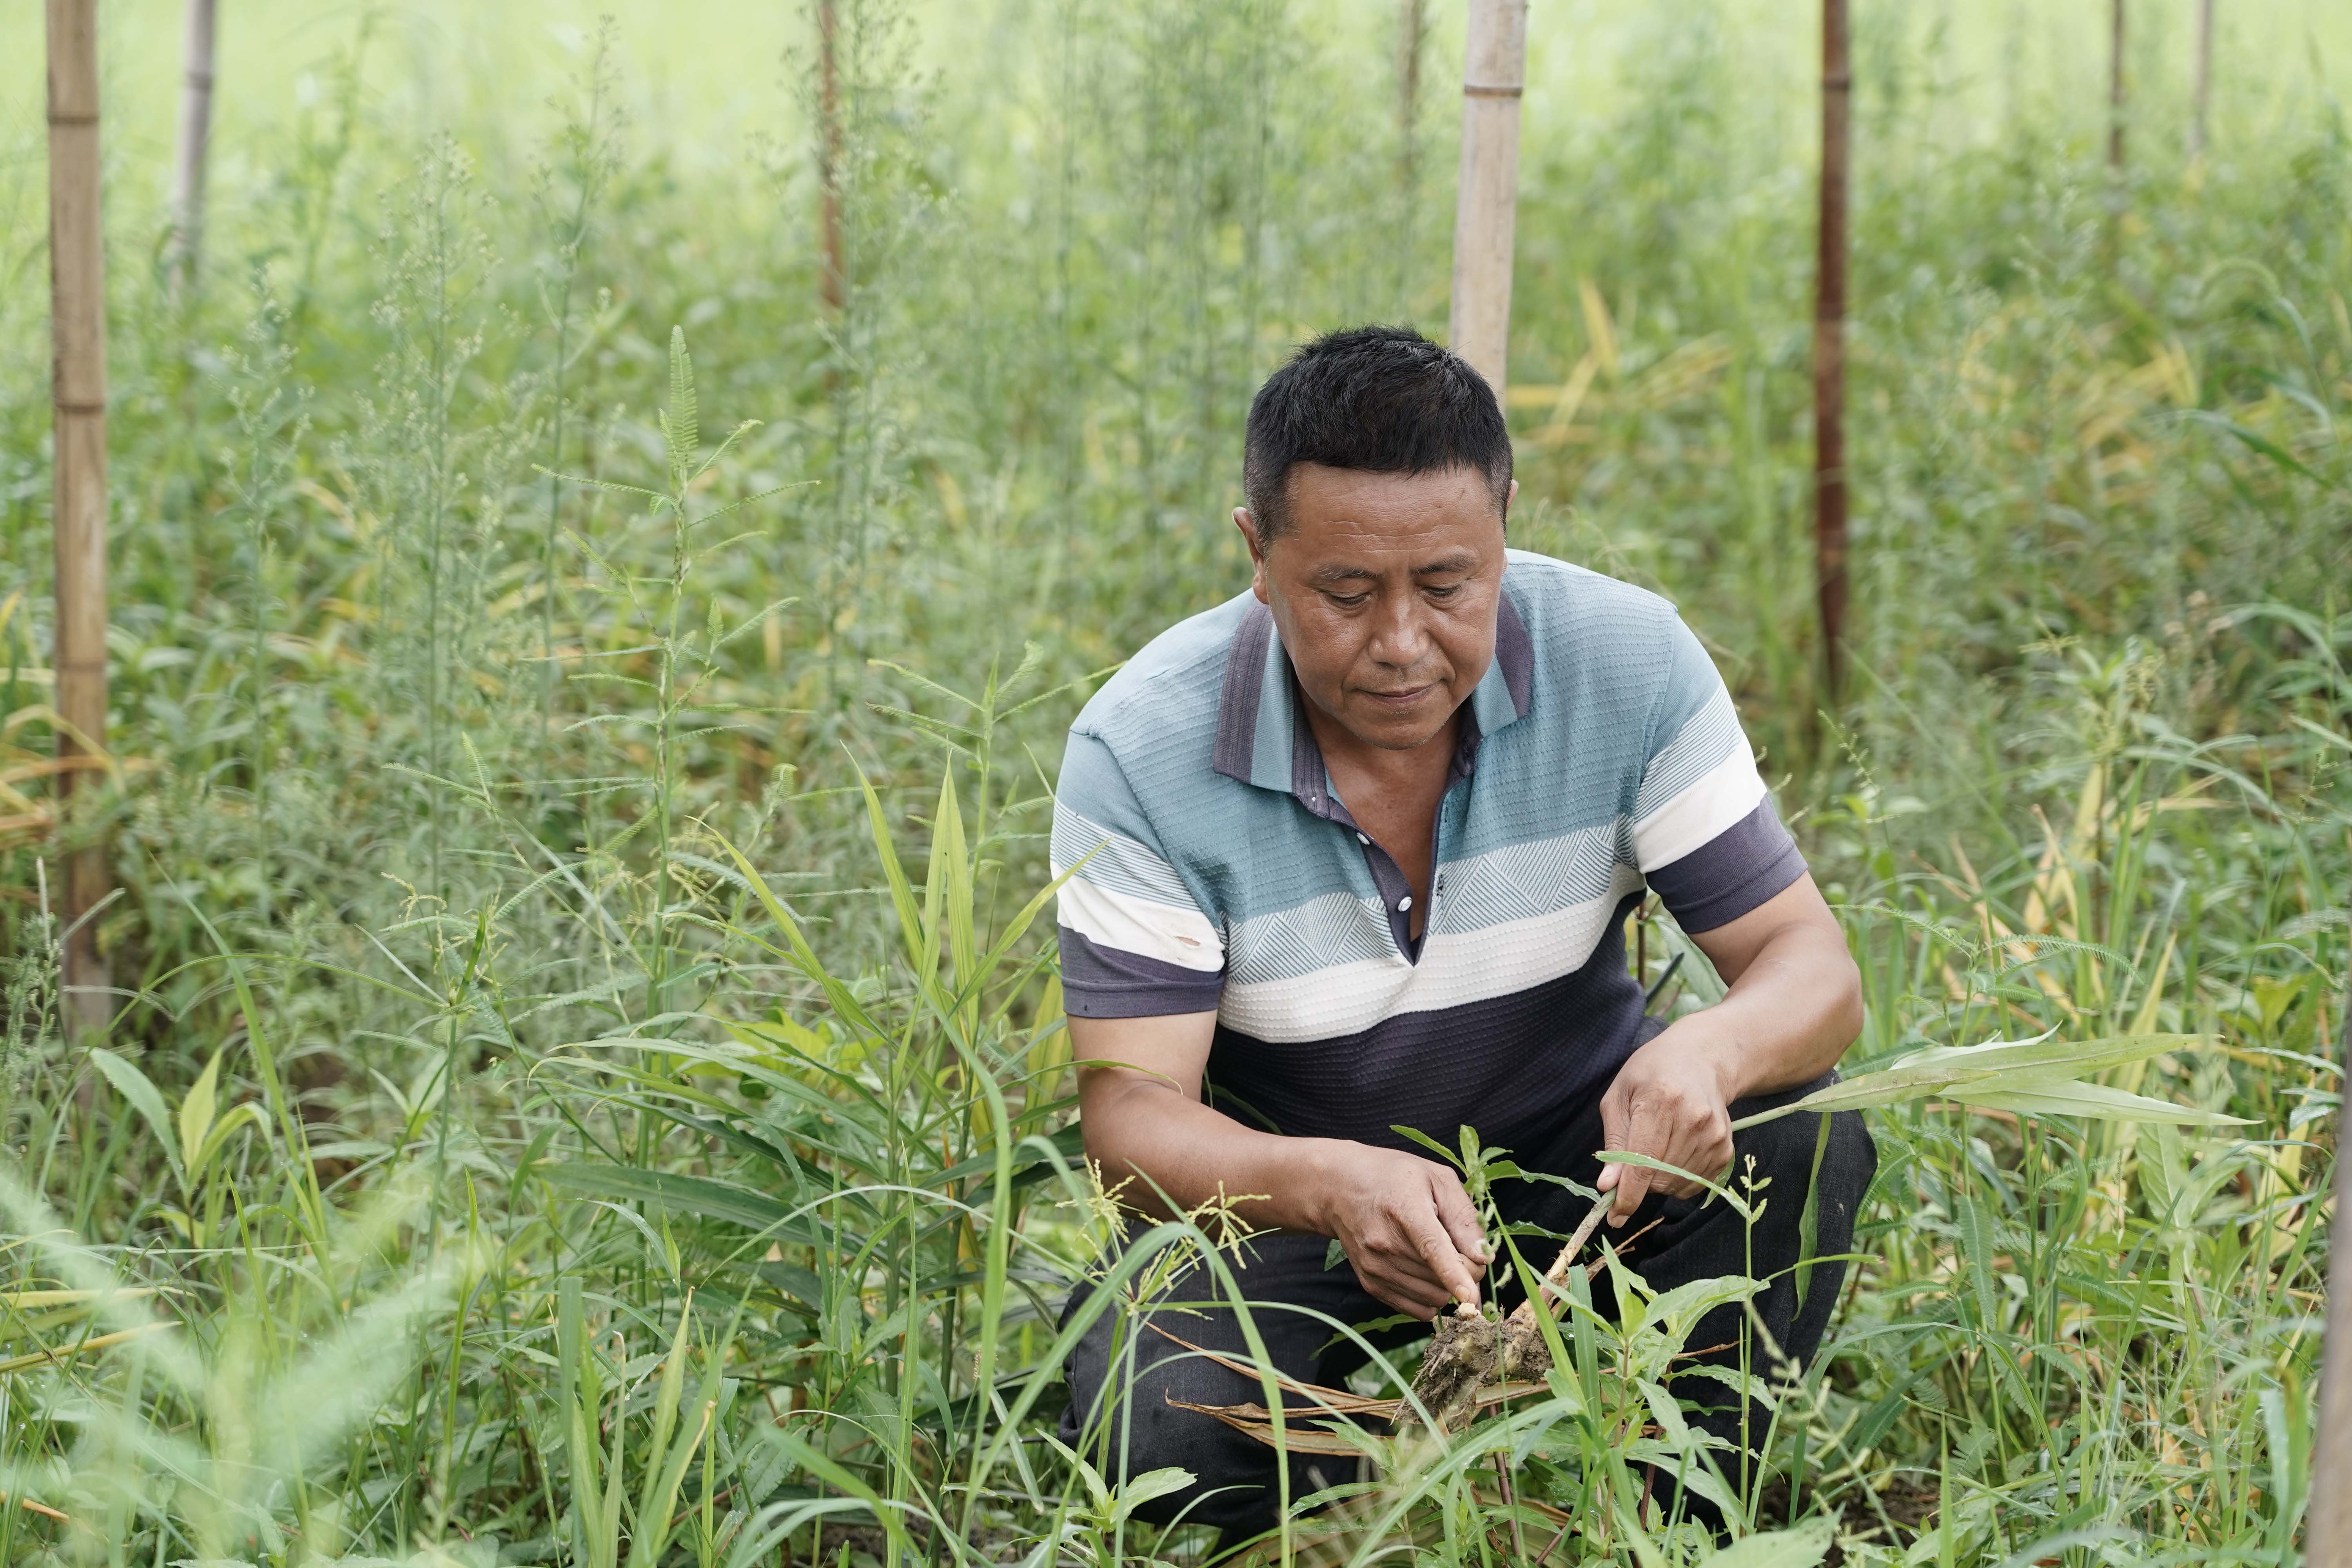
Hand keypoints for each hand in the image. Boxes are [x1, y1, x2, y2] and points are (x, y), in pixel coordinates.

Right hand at [1309, 1141, 1490, 1319]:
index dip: (1454, 1274)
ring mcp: (1375, 1267)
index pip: (1431, 1248)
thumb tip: (1483, 1257)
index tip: (1471, 1297)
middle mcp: (1384, 1242)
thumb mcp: (1436, 1178)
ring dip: (1448, 1286)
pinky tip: (1426, 1273)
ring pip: (1433, 1298)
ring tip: (1440, 1257)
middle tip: (1462, 1249)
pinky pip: (1417, 1310)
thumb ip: (1463, 1216)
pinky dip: (1431, 1298)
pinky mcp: (1371, 1284)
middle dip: (1466, 1271)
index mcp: (1404, 1208)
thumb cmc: (1395, 1178)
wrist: (1340, 1188)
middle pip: (1440, 1278)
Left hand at [1596, 1024, 1738, 1225]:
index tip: (1614, 1217)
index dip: (1628, 1195)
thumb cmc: (1650, 1074)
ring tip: (1656, 1145)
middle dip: (1637, 1181)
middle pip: (1658, 1178)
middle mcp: (1693, 1119)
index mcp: (1660, 1100)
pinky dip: (1677, 1180)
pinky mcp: (1726, 1148)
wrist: (1701, 1060)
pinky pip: (1695, 1185)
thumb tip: (1607, 1187)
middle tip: (1632, 1157)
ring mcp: (1714, 1135)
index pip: (1643, 1162)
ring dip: (1657, 1180)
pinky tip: (1674, 1152)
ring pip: (1675, 1185)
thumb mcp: (1619, 1097)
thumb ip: (1613, 1143)